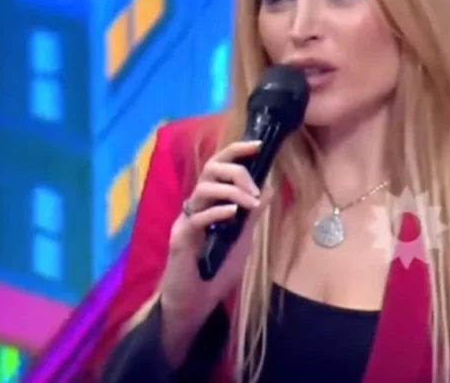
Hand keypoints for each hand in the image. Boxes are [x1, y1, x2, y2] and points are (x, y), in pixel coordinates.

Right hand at [158, 140, 271, 362]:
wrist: (194, 304)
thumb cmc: (215, 273)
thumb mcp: (242, 240)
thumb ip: (252, 216)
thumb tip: (269, 189)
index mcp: (209, 202)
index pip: (219, 166)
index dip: (236, 151)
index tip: (258, 144)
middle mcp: (195, 206)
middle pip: (209, 169)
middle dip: (236, 170)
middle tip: (255, 189)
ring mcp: (186, 221)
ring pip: (202, 189)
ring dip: (231, 191)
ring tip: (249, 204)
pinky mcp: (180, 239)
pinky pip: (196, 218)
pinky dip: (216, 211)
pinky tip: (233, 213)